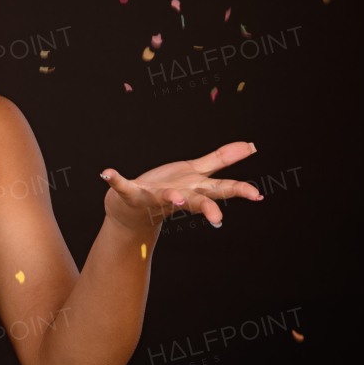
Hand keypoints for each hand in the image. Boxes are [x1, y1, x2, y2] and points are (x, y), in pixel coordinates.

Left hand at [100, 142, 262, 234]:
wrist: (133, 212)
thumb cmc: (167, 190)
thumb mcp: (196, 173)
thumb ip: (222, 159)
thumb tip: (251, 146)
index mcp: (193, 188)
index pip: (220, 189)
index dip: (239, 190)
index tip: (257, 195)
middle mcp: (177, 195)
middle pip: (195, 200)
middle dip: (207, 207)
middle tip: (218, 218)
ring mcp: (153, 196)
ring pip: (163, 198)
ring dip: (169, 197)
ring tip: (174, 197)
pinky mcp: (130, 193)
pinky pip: (121, 185)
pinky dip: (114, 179)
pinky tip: (106, 172)